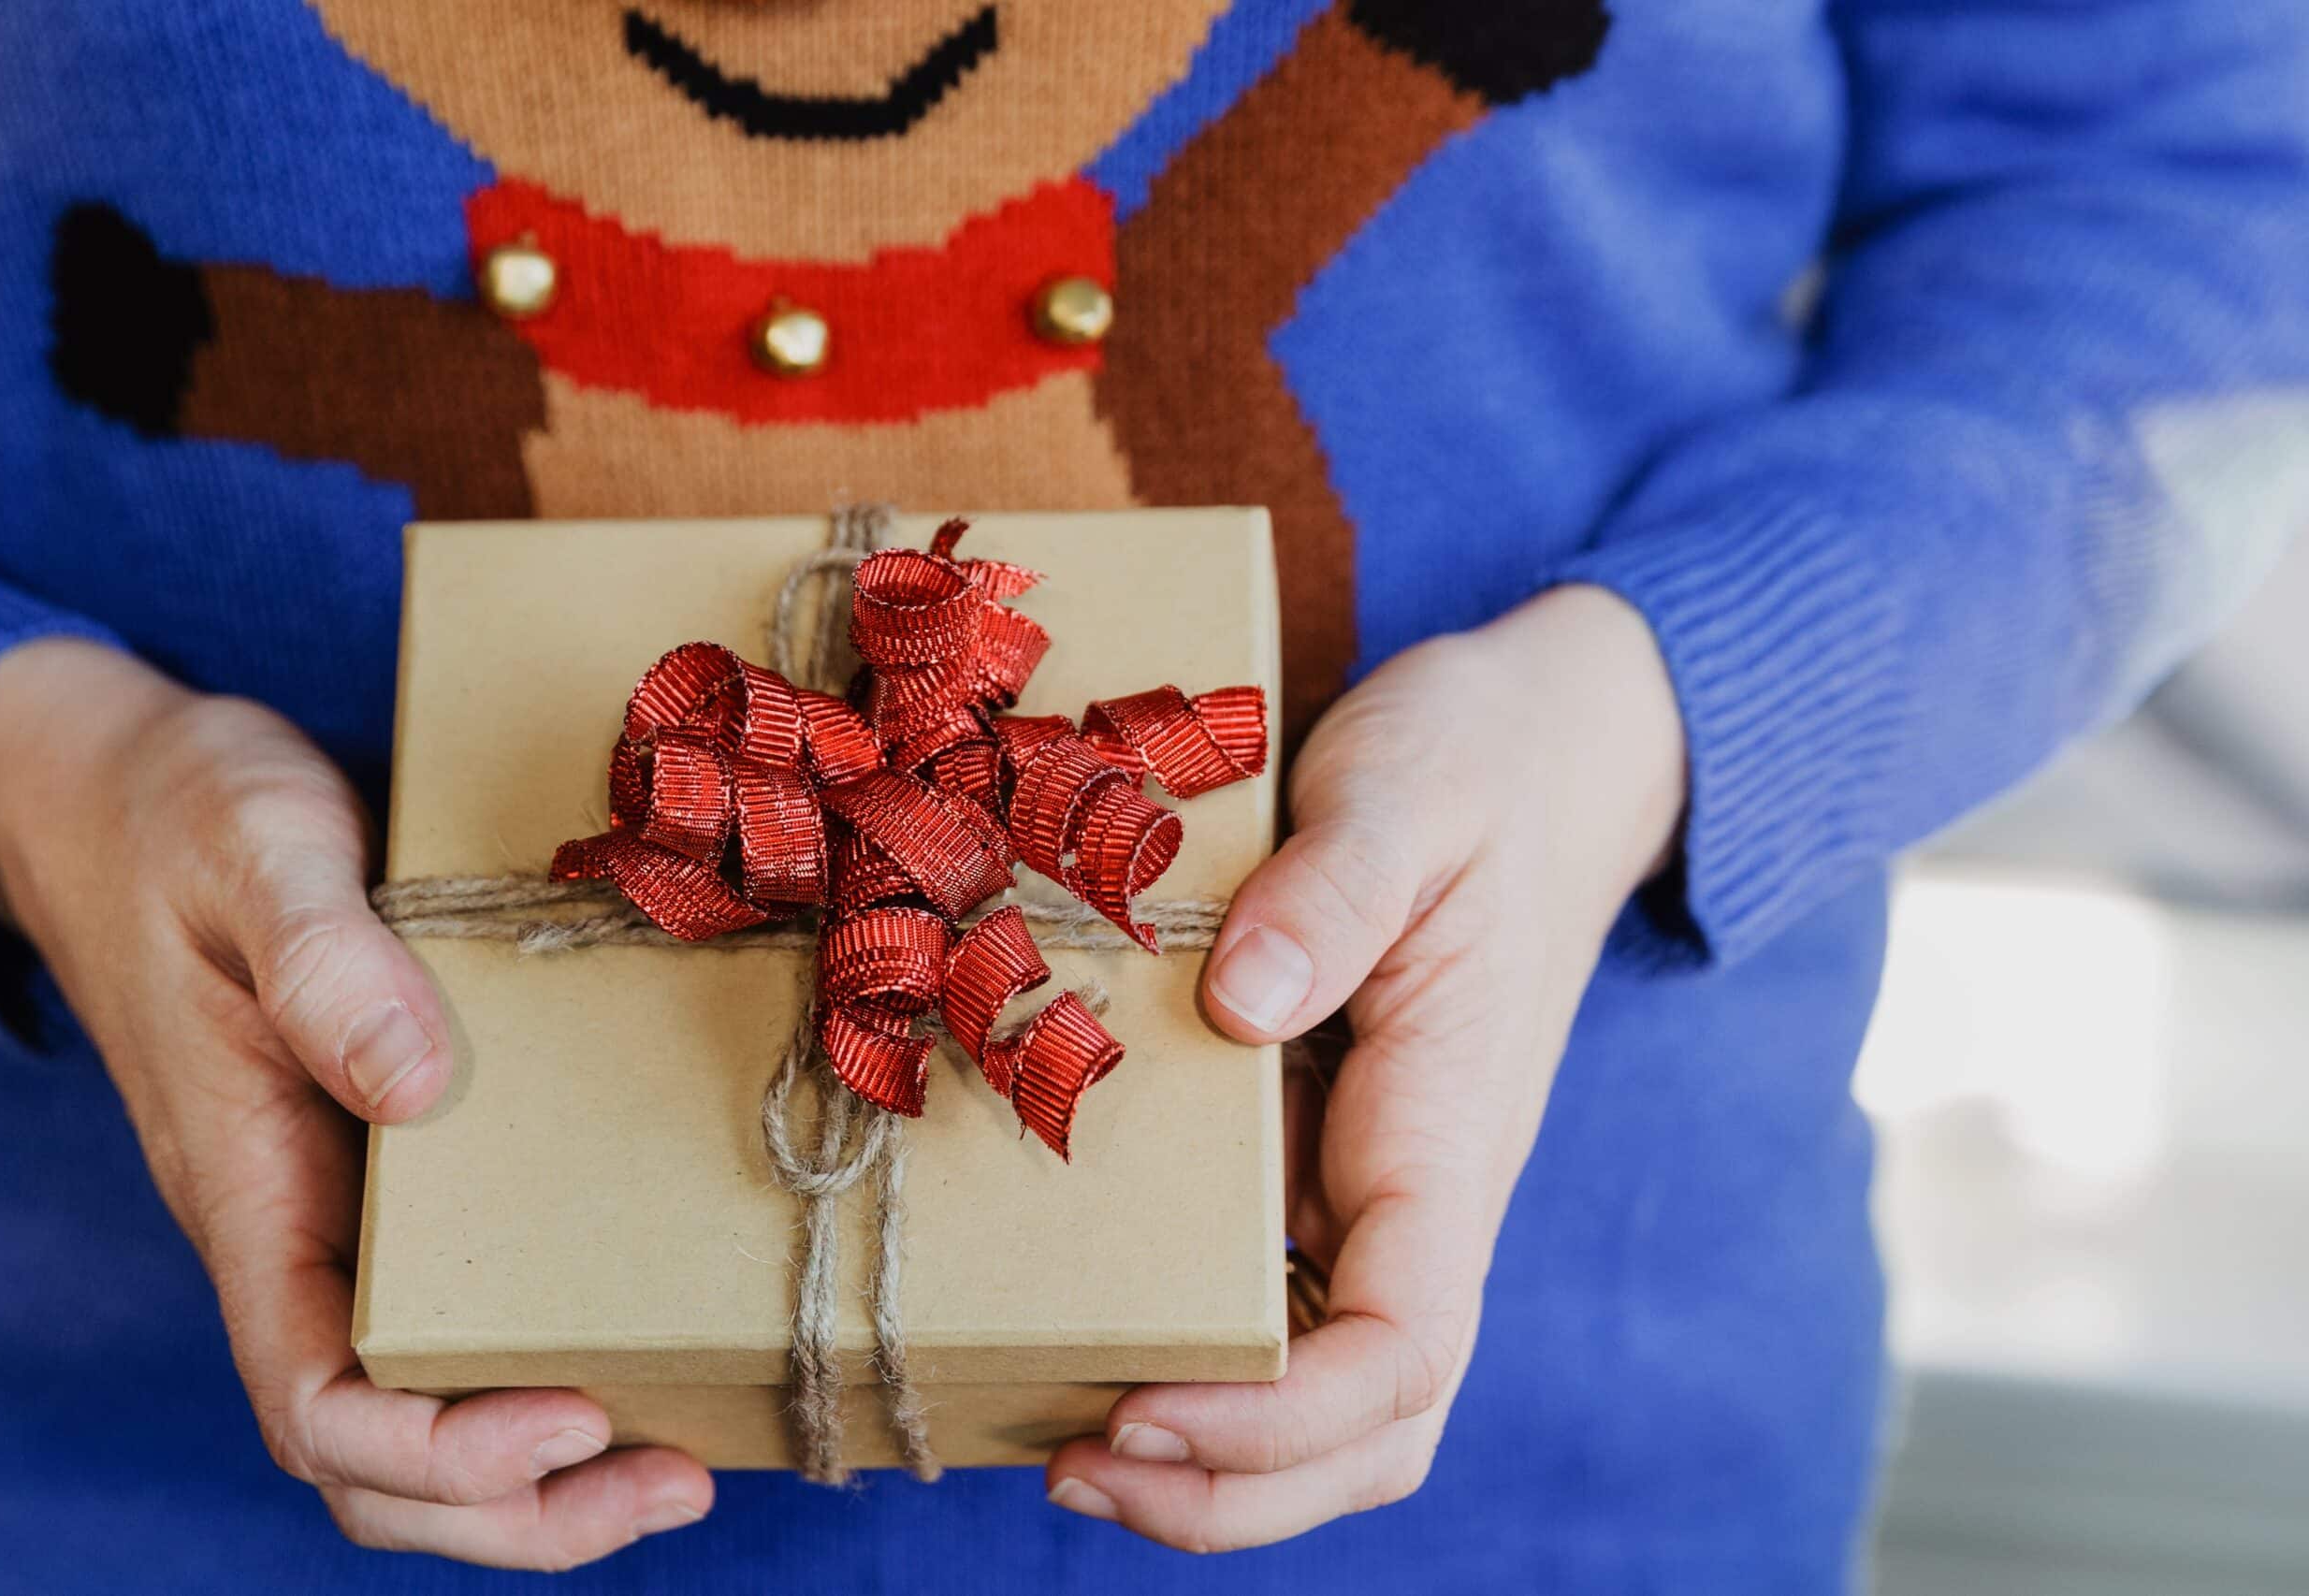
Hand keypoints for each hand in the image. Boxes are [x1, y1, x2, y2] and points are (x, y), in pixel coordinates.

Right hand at [0, 640, 712, 1569]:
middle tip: (678, 1487)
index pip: (317, 1401)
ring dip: (545, 1470)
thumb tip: (419, 1084)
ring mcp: (337, 1214)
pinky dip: (543, 1365)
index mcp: (243, 1187)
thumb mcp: (255, 850)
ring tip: (686, 1464)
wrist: (127, 787)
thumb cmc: (183, 813)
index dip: (439, 1453)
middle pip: (376, 1457)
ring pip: (419, 1409)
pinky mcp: (388, 1172)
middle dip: (520, 1508)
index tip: (573, 1419)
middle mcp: (291, 1232)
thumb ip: (324, 961)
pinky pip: (454, 1315)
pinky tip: (647, 1350)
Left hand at [1045, 586, 1685, 1549]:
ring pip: (1326, 1395)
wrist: (1547, 749)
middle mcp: (1420, 1193)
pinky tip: (1087, 1338)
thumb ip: (1335, 887)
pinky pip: (1276, 1302)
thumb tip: (1244, 1006)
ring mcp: (1375, 1188)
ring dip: (1210, 1458)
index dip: (1279, 1421)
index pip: (1403, 1347)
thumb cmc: (1480, 762)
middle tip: (1069, 1467)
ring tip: (1060, 1445)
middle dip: (1231, 1489)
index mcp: (1449, 1131)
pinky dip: (1195, 1359)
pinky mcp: (1329, 1159)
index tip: (1140, 1410)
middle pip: (1370, 1428)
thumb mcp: (1408, 786)